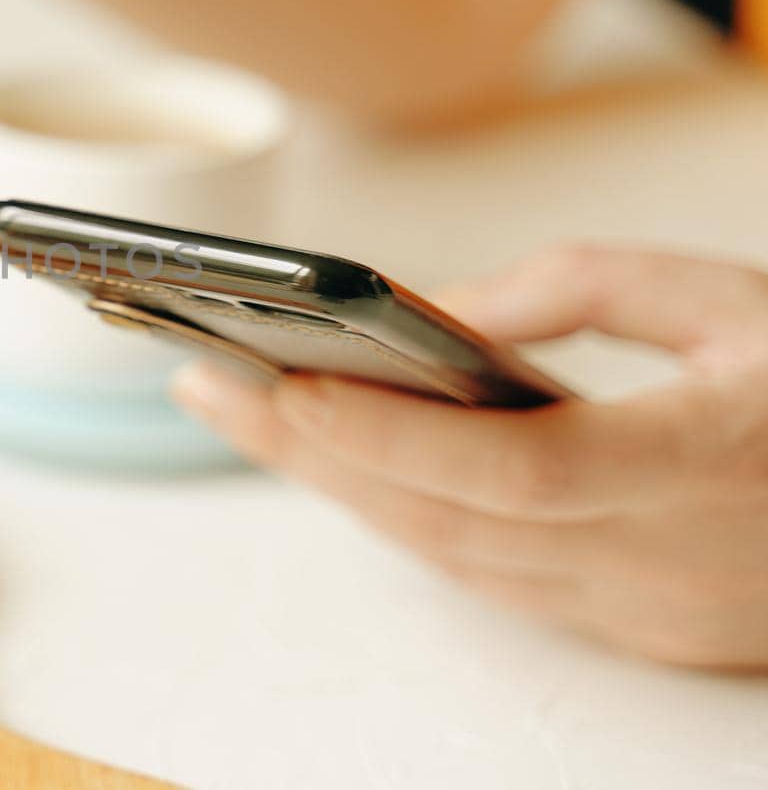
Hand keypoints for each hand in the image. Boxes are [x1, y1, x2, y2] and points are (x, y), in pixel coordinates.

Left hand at [173, 245, 767, 668]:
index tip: (283, 384)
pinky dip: (405, 521)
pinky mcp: (637, 630)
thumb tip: (437, 309)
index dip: (389, 435)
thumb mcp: (734, 297)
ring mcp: (645, 611)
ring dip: (338, 490)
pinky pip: (489, 580)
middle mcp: (663, 560)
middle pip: (444, 520)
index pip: (512, 468)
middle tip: (205, 385)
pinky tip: (342, 471)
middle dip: (307, 454)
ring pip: (452, 559)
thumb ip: (583, 290)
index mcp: (702, 463)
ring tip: (245, 418)